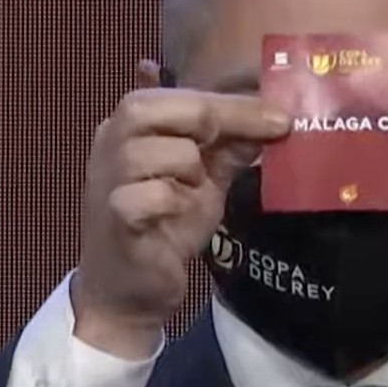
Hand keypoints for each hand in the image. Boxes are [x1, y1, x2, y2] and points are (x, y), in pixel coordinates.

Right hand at [72, 60, 290, 358]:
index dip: (232, 103)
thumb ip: (229, 148)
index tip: (281, 115)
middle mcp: (109, 142)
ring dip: (191, 170)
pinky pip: (153, 195)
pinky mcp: (114, 215)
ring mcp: (106, 178)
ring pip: (160, 151)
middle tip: (255, 139)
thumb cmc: (164, 226)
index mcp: (131, 125)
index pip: (179, 95)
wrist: (129, 290)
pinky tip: (175, 216)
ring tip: (192, 191)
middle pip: (153, 107)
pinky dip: (175, 201)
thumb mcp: (204, 180)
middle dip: (214, 118)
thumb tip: (271, 118)